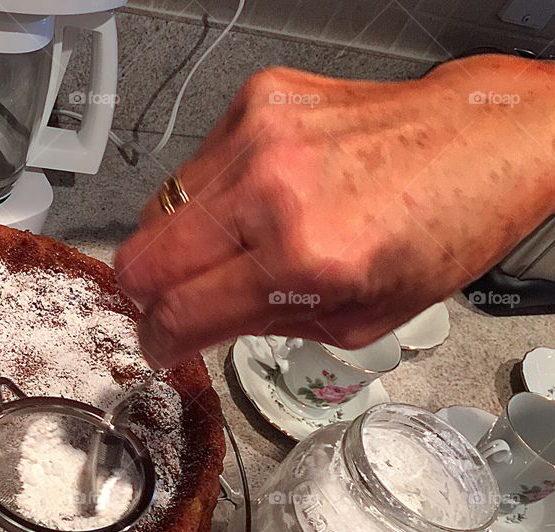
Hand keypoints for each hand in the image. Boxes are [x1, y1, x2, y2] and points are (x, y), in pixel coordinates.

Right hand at [115, 55, 554, 365]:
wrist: (480, 140)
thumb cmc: (439, 229)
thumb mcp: (359, 320)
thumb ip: (264, 325)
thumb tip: (194, 323)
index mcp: (305, 260)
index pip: (178, 313)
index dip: (158, 340)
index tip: (161, 343)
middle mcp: (271, 189)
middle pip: (139, 257)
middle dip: (146, 294)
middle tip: (170, 302)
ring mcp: (258, 135)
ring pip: (157, 209)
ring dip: (180, 242)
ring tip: (228, 246)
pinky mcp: (257, 100)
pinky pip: (194, 166)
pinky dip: (212, 195)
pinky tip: (255, 199)